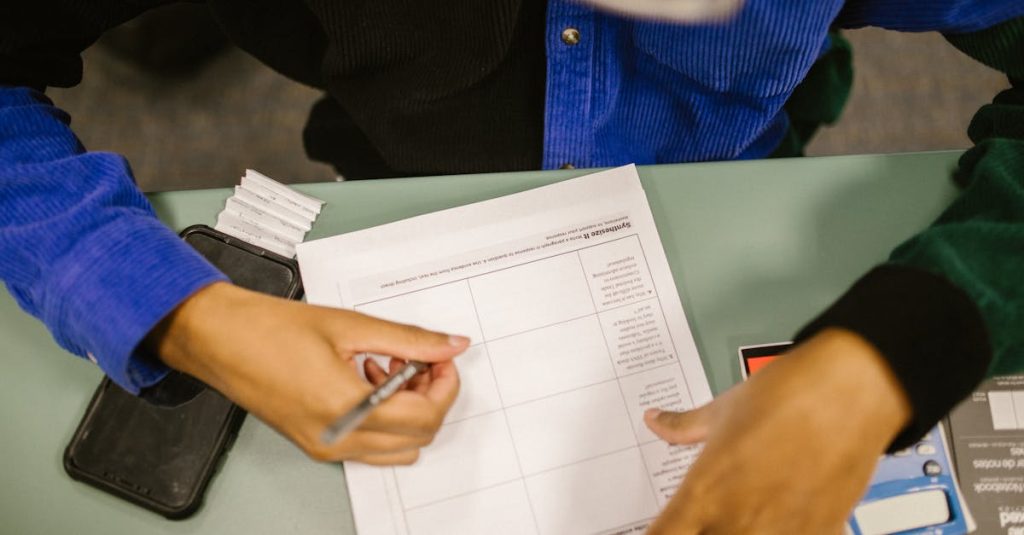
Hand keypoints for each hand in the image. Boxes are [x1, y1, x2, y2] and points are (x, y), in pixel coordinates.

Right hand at [146, 282, 468, 464]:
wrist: (221, 339)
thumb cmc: (269, 330)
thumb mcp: (351, 326)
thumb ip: (408, 339)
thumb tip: (449, 345)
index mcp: (347, 407)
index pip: (425, 415)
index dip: (445, 385)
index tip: (442, 358)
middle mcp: (338, 437)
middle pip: (418, 436)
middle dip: (430, 396)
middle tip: (422, 359)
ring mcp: (327, 446)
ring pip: (398, 448)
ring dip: (408, 411)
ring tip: (391, 368)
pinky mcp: (317, 445)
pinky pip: (371, 447)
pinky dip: (384, 419)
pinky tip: (367, 379)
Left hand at [644, 328, 911, 534]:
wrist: (851, 389)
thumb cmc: (786, 394)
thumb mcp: (722, 409)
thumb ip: (682, 426)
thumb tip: (655, 421)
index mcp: (703, 492)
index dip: (659, 533)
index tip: (665, 525)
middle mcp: (736, 521)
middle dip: (700, 531)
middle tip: (708, 514)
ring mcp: (780, 533)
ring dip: (739, 530)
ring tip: (746, 513)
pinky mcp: (819, 534)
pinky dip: (783, 531)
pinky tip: (781, 517)